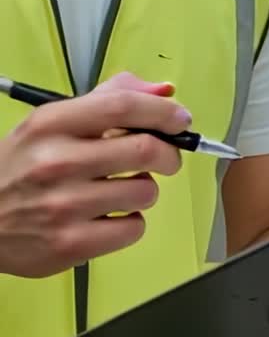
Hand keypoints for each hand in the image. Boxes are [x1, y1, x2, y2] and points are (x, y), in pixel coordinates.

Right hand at [0, 71, 189, 277]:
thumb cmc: (21, 167)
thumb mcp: (51, 123)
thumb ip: (108, 100)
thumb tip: (162, 91)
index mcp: (51, 124)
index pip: (122, 106)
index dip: (162, 111)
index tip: (180, 119)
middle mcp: (57, 162)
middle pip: (144, 149)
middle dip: (169, 153)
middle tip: (167, 157)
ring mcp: (64, 206)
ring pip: (145, 191)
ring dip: (147, 188)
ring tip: (125, 187)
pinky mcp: (70, 245)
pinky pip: (133, 228)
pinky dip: (132, 221)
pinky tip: (112, 215)